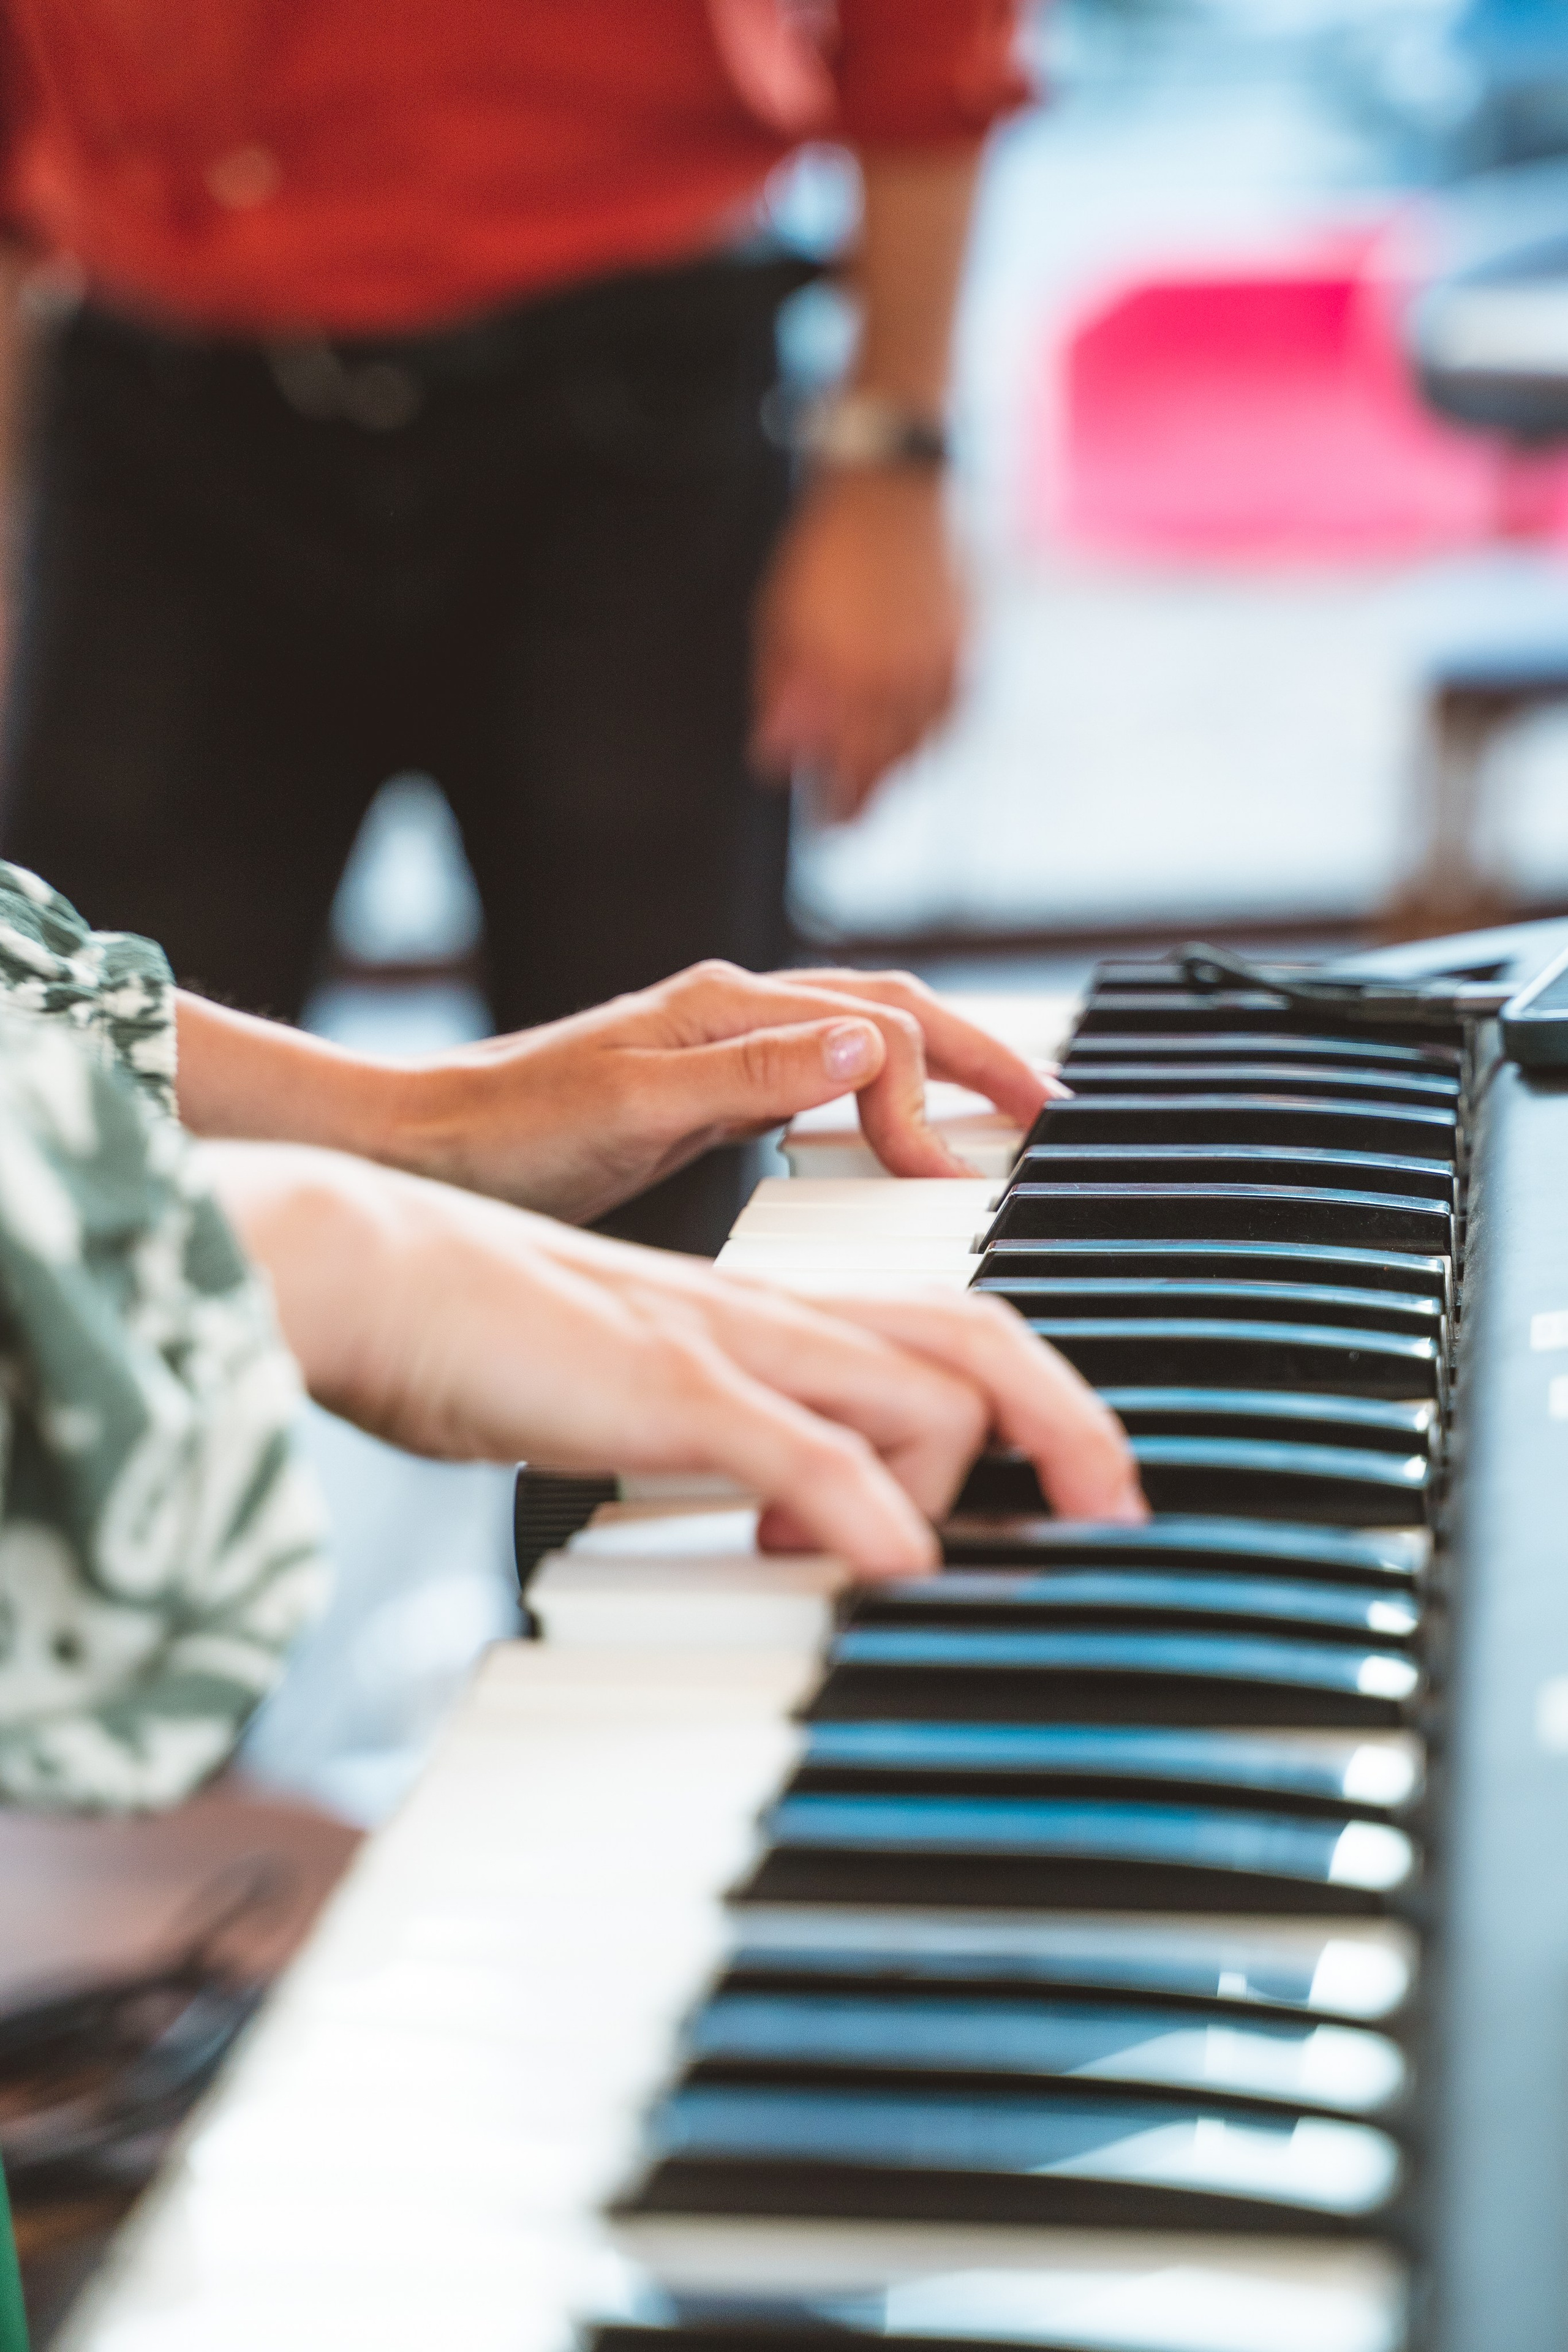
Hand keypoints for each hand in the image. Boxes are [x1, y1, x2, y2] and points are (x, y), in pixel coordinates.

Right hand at [204, 1144, 1145, 1575]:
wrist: (369, 1264)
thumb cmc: (483, 1333)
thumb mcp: (634, 1391)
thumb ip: (723, 1440)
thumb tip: (796, 1520)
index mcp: (764, 1313)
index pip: (939, 1330)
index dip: (1033, 1395)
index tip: (1074, 1480)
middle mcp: (767, 1314)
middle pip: (971, 1338)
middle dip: (1070, 1422)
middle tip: (1113, 1512)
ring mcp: (720, 1341)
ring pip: (910, 1383)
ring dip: (973, 1476)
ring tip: (969, 1568)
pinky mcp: (660, 1383)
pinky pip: (797, 1444)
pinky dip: (867, 1507)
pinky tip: (893, 1567)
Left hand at [398, 960, 1058, 1217]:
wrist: (423, 1151)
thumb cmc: (508, 1136)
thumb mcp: (632, 1109)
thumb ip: (751, 1079)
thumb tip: (865, 1049)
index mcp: (725, 1008)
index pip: (871, 1030)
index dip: (928, 1097)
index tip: (952, 1175)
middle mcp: (731, 1015)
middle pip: (887, 1011)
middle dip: (975, 1052)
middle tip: (1044, 1107)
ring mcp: (718, 1051)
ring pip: (857, 1039)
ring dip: (934, 1070)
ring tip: (994, 1114)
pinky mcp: (702, 1093)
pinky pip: (817, 1080)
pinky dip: (875, 1101)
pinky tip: (888, 1138)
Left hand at [751, 468, 966, 820]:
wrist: (892, 489)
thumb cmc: (827, 550)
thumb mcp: (780, 620)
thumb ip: (780, 691)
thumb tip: (776, 755)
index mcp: (846, 675)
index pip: (844, 767)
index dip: (836, 805)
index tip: (826, 826)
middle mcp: (897, 679)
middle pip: (886, 769)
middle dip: (866, 802)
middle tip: (848, 822)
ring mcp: (937, 666)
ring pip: (921, 748)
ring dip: (896, 771)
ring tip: (875, 781)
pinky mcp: (965, 649)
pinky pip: (950, 715)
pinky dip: (930, 735)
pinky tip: (913, 739)